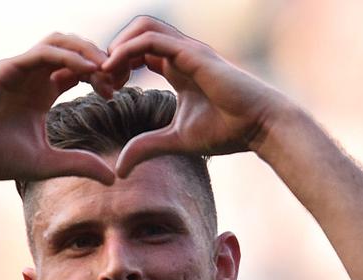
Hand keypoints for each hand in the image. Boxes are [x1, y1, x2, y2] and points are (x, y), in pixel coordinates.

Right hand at [0, 33, 116, 184]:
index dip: (102, 77)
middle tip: (118, 78)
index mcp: (43, 92)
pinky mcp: (7, 68)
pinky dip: (68, 57)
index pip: (80, 71)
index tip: (118, 93)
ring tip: (106, 69)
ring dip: (87, 51)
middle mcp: (34, 76)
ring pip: (61, 42)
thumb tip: (113, 178)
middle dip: (100, 59)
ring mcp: (20, 69)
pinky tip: (87, 70)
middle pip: (75, 50)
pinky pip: (43, 53)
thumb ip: (78, 165)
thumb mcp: (46, 163)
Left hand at [101, 16, 291, 176]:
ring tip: (106, 74)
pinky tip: (113, 70)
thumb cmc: (228, 130)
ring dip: (117, 47)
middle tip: (103, 81)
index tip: (106, 91)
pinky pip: (151, 40)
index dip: (117, 66)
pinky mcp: (191, 53)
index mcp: (177, 68)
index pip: (139, 52)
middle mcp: (181, 53)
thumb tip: (119, 168)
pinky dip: (126, 50)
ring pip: (141, 28)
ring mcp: (187, 50)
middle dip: (113, 51)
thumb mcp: (176, 140)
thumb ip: (146, 147)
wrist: (260, 126)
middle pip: (136, 32)